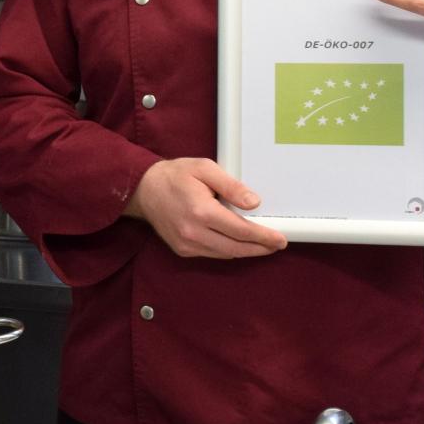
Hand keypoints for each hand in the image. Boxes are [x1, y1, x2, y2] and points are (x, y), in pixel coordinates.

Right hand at [124, 157, 288, 259]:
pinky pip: (213, 254)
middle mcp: (194, 233)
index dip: (264, 236)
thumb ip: (231, 186)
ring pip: (226, 254)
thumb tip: (254, 203)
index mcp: (202, 212)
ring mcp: (187, 244)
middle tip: (276, 245)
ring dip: (245, 251)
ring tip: (260, 244)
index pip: (242, 231)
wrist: (143, 189)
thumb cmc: (175, 175)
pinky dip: (228, 250)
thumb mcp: (205, 169)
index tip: (280, 239)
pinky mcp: (182, 250)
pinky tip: (236, 242)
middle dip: (260, 248)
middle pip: (237, 248)